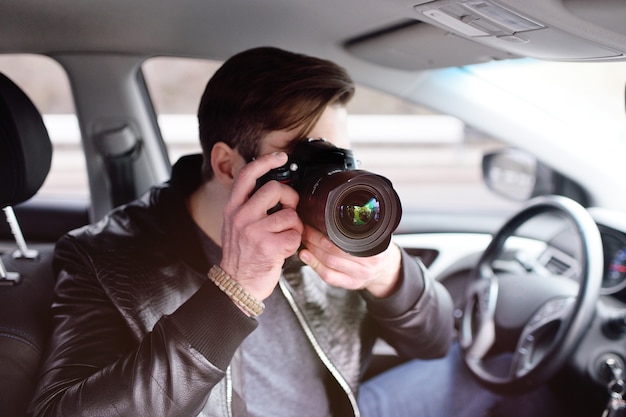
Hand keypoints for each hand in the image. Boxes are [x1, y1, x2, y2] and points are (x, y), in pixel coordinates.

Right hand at [220, 152, 302, 299]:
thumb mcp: (235, 225)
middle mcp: (240, 216)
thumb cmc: (242, 255)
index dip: (265, 161)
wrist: (236, 286)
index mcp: (233, 208)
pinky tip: (284, 250)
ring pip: (289, 214)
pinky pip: (294, 235)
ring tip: (285, 237)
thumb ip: (249, 206)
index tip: (281, 157)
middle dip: (289, 198)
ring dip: (294, 226)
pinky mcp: (268, 246)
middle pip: (275, 189)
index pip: (247, 174)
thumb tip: (275, 189)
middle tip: (289, 211)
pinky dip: (294, 243)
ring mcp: (253, 231)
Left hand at [298, 226, 401, 297]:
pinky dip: (314, 265)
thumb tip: (332, 211)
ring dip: (312, 250)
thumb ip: (359, 227)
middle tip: (305, 229)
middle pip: (333, 251)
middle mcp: (367, 264)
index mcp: (373, 249)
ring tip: (305, 240)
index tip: (312, 222)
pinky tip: (306, 257)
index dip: (323, 231)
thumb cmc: (376, 250)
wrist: (386, 270)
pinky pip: (329, 276)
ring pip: (329, 263)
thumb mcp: (374, 235)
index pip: (343, 239)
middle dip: (314, 239)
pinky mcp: (350, 284)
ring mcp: (358, 276)